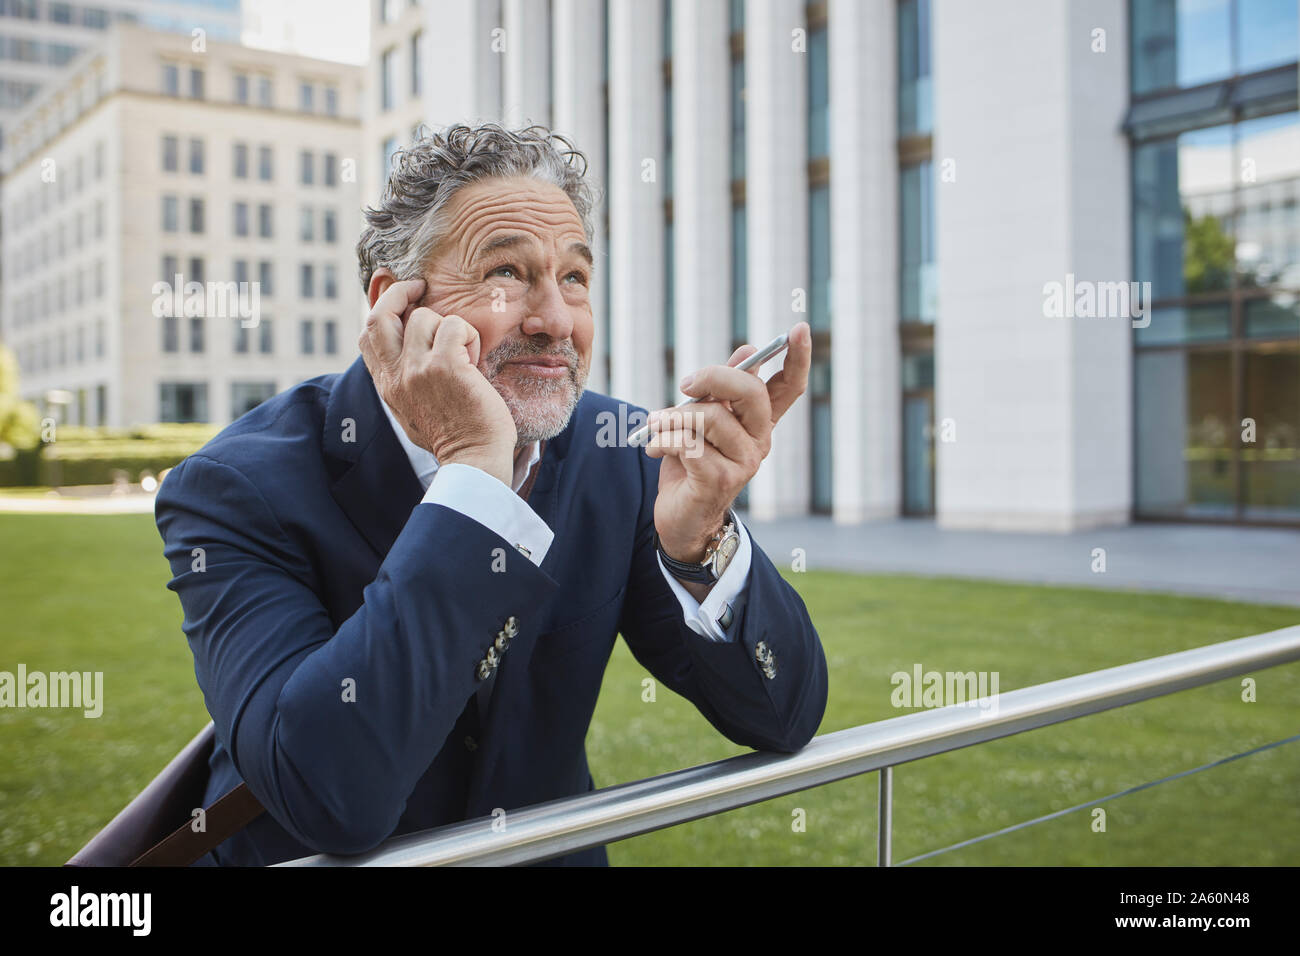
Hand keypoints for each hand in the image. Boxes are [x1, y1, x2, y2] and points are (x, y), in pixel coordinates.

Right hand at [359, 276, 516, 485]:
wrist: (474, 460)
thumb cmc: (453, 437)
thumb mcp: (411, 411)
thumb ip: (403, 383)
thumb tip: (405, 355)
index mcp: (386, 385)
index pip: (367, 335)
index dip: (381, 309)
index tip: (402, 301)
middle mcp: (395, 375)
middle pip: (379, 315)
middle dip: (399, 292)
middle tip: (422, 287)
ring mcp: (417, 369)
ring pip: (423, 316)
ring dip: (449, 325)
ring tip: (465, 353)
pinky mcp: (445, 366)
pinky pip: (454, 325)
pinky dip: (469, 335)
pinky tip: (475, 360)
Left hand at [645, 322, 811, 565]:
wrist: (681, 517)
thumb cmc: (690, 464)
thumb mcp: (703, 421)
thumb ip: (722, 390)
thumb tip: (748, 350)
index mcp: (758, 422)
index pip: (789, 387)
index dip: (798, 358)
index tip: (799, 328)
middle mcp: (759, 441)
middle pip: (751, 392)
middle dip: (713, 378)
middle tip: (685, 384)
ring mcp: (743, 463)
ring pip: (711, 417)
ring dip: (672, 417)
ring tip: (655, 427)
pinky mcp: (719, 480)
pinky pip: (688, 443)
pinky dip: (663, 439)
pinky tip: (653, 449)